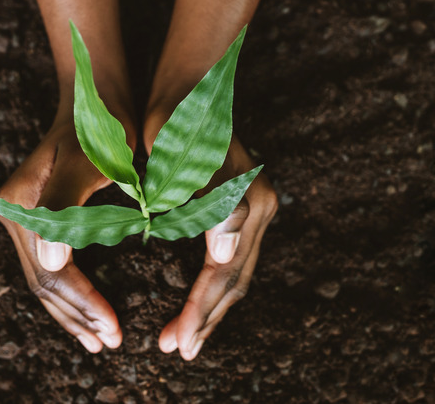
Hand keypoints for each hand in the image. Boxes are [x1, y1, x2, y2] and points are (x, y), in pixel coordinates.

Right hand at [0, 112, 132, 352]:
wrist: (94, 98)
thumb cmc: (100, 127)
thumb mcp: (89, 161)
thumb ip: (65, 206)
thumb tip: (53, 260)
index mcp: (22, 205)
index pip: (53, 271)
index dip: (83, 303)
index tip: (114, 328)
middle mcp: (14, 214)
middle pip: (44, 282)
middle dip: (78, 316)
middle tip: (111, 342)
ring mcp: (21, 219)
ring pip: (44, 281)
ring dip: (72, 314)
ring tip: (99, 340)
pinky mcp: (35, 221)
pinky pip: (49, 268)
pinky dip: (69, 295)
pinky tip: (86, 313)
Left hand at [156, 137, 277, 359]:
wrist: (190, 85)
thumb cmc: (177, 119)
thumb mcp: (183, 157)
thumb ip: (209, 203)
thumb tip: (225, 254)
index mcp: (247, 202)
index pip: (222, 272)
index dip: (198, 310)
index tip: (174, 342)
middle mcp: (261, 208)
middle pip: (235, 280)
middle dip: (205, 318)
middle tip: (176, 350)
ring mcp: (258, 208)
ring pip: (237, 274)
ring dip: (212, 309)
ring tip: (184, 337)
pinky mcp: (247, 206)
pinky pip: (234, 259)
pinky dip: (215, 286)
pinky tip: (198, 301)